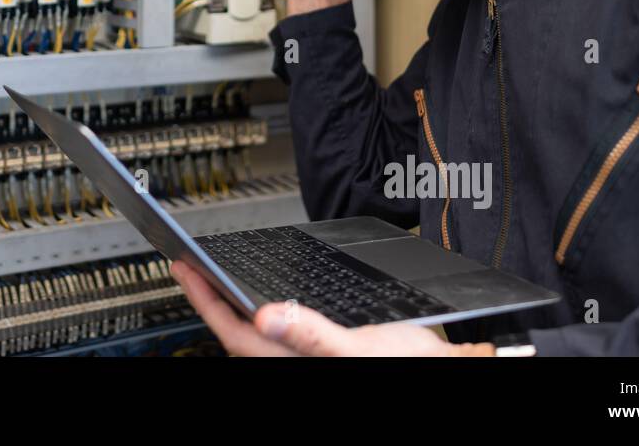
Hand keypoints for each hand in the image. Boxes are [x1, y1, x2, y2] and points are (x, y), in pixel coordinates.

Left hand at [171, 260, 490, 356]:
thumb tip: (265, 317)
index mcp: (294, 364)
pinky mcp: (329, 352)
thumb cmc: (411, 370)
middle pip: (240, 332)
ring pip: (261, 333)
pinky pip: (285, 330)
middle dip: (214, 299)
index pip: (233, 331)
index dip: (205, 297)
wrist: (457, 372)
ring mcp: (310, 360)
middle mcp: (297, 364)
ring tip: (220, 282)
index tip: (182, 267)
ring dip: (238, 306)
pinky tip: (274, 300)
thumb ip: (311, 334)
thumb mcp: (359, 349)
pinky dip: (272, 311)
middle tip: (190, 268)